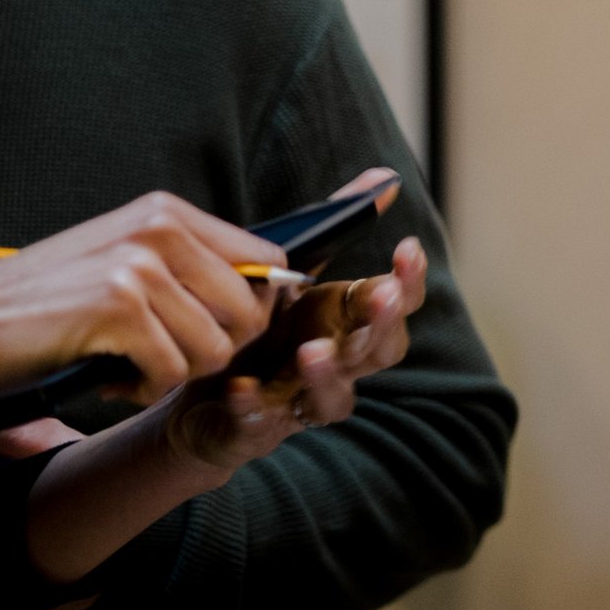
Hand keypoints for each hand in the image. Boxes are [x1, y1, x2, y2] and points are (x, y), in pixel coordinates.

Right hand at [0, 191, 276, 401]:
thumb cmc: (46, 302)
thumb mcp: (123, 261)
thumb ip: (188, 267)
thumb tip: (269, 292)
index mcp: (167, 213)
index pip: (266, 259)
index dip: (254, 309)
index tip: (219, 333)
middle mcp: (160, 229)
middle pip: (251, 311)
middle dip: (215, 350)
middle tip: (165, 356)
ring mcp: (140, 266)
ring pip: (215, 349)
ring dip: (173, 374)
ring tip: (130, 364)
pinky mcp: (119, 308)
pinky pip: (173, 372)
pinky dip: (143, 390)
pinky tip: (110, 377)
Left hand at [157, 244, 426, 472]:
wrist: (200, 398)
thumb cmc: (261, 331)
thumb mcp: (293, 274)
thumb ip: (338, 227)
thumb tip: (386, 177)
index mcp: (349, 327)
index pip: (398, 306)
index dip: (408, 282)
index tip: (406, 248)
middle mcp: (340, 368)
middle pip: (379, 353)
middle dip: (381, 325)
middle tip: (379, 295)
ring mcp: (303, 404)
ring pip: (334, 399)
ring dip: (328, 375)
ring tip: (312, 351)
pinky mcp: (258, 432)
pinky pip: (263, 426)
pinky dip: (255, 410)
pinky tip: (243, 389)